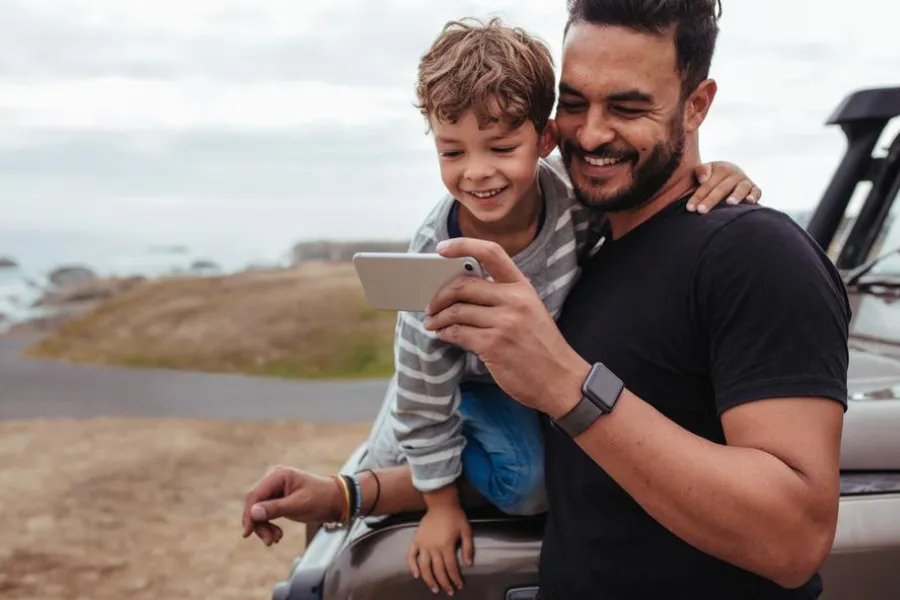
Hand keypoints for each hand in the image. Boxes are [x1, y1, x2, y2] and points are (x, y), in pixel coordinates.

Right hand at [241, 465, 341, 544]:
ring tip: (274, 539)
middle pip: (255, 503)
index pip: (255, 495)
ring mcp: (275, 488)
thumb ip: (276, 508)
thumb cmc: (321, 498)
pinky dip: (269, 525)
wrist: (336, 500)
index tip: (248, 532)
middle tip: (268, 540)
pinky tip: (277, 535)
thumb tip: (253, 512)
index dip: (249, 514)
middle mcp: (273, 479)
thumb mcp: (299, 505)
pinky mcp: (277, 498)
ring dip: (264, 527)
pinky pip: (265, 512)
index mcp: (278, 474)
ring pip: (258, 510)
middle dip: (258, 523)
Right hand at [407, 503, 473, 595]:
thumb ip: (468, 548)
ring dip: (429, 580)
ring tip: (434, 589)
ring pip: (424, 567)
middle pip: (438, 570)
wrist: (441, 503)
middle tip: (449, 591)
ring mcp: (423, 544)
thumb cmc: (455, 516)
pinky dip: (412, 566)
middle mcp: (433, 547)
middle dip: (444, 583)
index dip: (455, 578)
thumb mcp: (466, 530)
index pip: (451, 567)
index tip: (459, 586)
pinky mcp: (416, 540)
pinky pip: (411, 556)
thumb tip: (468, 564)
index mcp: (446, 545)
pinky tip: (416, 575)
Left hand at [424, 238, 588, 417]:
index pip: (491, 253)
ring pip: (456, 311)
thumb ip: (503, 297)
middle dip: (440, 295)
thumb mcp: (530, 311)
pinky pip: (458, 333)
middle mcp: (514, 300)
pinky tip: (443, 335)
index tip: (442, 248)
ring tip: (432, 322)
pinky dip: (445, 334)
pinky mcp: (493, 345)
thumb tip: (463, 291)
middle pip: (464, 285)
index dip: (463, 245)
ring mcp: (504, 322)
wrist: (560, 380)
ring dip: (438, 318)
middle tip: (431, 305)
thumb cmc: (541, 347)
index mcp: (522, 287)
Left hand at [687, 161, 761, 213]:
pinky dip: (754, 196)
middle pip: (721, 188)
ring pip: (741, 188)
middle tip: (701, 211)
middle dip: (711, 200)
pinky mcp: (754, 188)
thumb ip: (700, 171)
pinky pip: (757, 191)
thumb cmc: (709, 177)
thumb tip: (703, 179)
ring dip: (736, 195)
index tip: (690, 208)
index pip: (707, 184)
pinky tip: (749, 201)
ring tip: (729, 203)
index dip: (698, 196)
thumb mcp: (702, 171)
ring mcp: (745, 181)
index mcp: (720, 168)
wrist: (726, 176)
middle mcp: (734, 173)